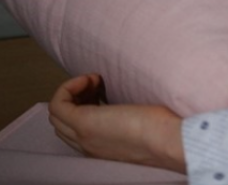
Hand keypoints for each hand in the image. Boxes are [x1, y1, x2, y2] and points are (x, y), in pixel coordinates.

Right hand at [48, 74, 185, 172]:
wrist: (171, 141)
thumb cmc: (167, 129)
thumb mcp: (141, 122)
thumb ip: (128, 115)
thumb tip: (127, 94)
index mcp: (102, 147)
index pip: (75, 129)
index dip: (83, 105)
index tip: (102, 90)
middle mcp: (88, 145)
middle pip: (62, 122)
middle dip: (75, 97)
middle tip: (97, 84)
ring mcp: (84, 136)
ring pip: (56, 114)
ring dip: (72, 91)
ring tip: (95, 81)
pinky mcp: (84, 123)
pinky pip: (58, 103)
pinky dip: (69, 86)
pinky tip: (91, 79)